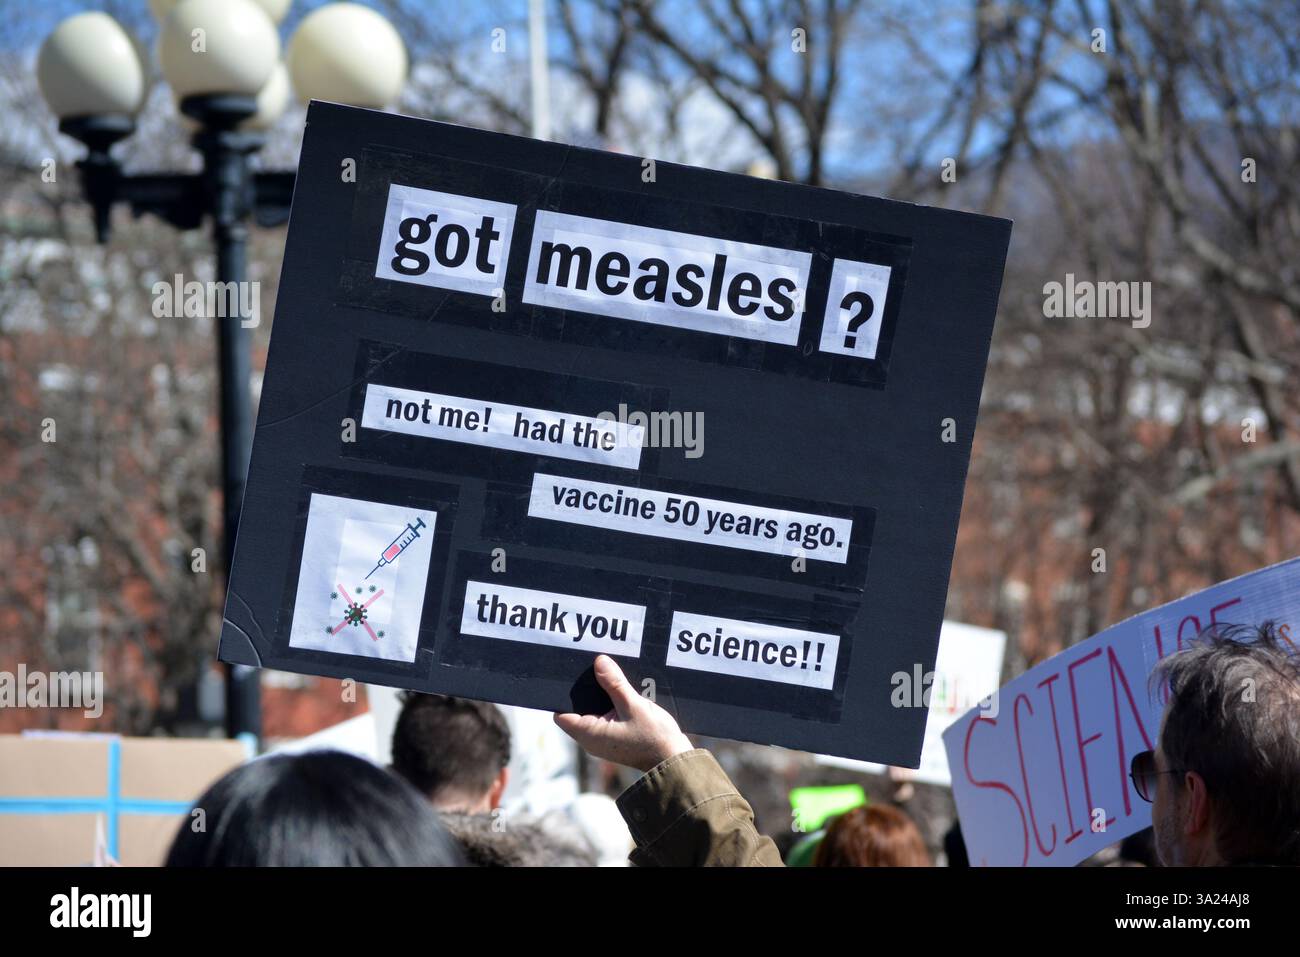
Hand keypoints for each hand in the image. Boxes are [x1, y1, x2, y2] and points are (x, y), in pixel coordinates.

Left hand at [554, 655, 693, 772]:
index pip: (561, 714)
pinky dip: (609, 705)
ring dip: (598, 697)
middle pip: (576, 710)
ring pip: (592, 713)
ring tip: (607, 677)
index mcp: (589, 734)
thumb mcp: (633, 705)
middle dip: (583, 691)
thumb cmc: (654, 738)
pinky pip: (605, 718)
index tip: (569, 675)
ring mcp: (604, 740)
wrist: (674, 760)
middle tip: (591, 669)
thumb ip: (614, 683)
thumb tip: (599, 662)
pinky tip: (620, 691)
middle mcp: (591, 740)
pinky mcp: (615, 739)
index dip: (562, 695)